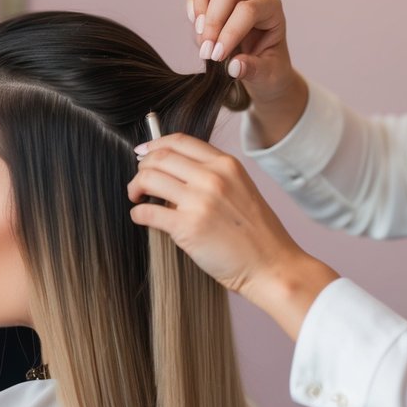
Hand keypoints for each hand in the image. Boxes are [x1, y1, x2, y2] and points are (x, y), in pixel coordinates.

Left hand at [128, 133, 337, 339]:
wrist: (272, 266)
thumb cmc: (258, 234)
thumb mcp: (242, 189)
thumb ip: (213, 175)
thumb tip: (174, 172)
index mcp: (226, 165)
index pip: (179, 141)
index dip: (154, 145)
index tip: (143, 153)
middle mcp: (213, 177)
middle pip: (159, 157)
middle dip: (142, 168)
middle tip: (139, 182)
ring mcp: (200, 201)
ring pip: (148, 179)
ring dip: (135, 188)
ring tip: (138, 198)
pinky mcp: (187, 227)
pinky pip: (147, 212)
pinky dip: (138, 213)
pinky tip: (143, 218)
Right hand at [187, 0, 307, 145]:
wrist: (262, 68)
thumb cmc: (269, 68)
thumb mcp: (268, 74)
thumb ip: (254, 70)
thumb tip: (234, 66)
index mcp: (271, 9)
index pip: (247, 11)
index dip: (229, 33)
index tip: (218, 57)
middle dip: (213, 22)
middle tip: (207, 52)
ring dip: (200, 10)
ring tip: (201, 37)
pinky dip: (193, 7)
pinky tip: (197, 28)